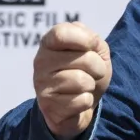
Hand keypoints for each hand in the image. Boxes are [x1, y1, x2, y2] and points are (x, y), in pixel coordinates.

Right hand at [33, 22, 112, 139]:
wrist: (80, 104)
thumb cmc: (88, 71)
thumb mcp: (96, 50)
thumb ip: (93, 40)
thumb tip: (90, 41)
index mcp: (49, 42)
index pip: (62, 34)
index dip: (86, 39)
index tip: (92, 46)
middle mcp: (40, 61)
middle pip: (85, 59)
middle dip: (99, 68)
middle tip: (92, 73)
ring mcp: (41, 84)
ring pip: (83, 81)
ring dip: (91, 85)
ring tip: (83, 86)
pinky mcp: (48, 105)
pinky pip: (82, 101)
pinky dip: (87, 101)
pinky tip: (76, 100)